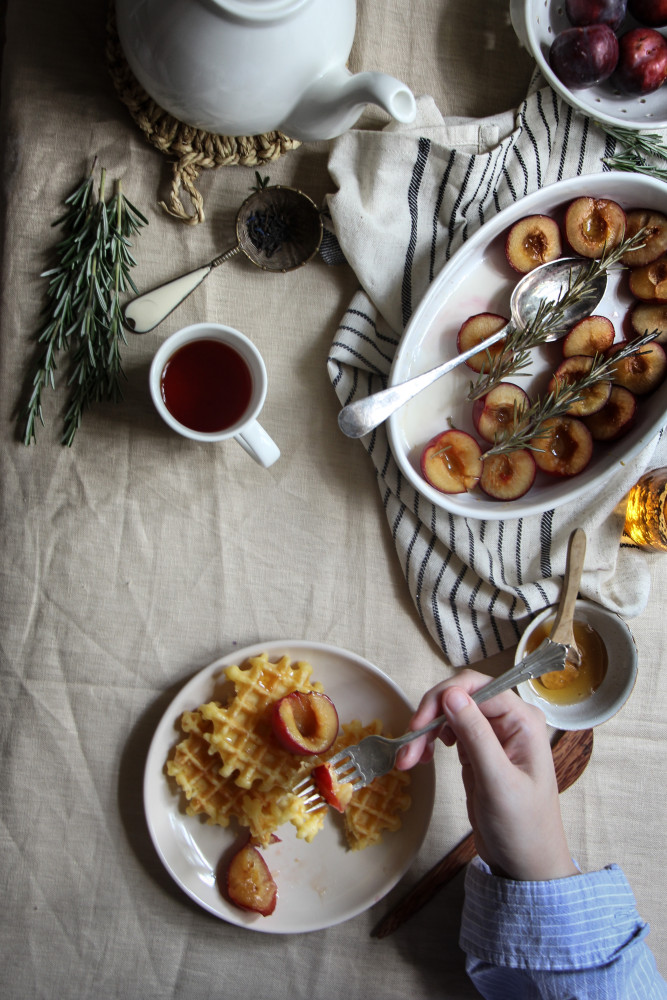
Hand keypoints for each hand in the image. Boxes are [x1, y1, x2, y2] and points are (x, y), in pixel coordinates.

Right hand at [397, 670, 577, 881]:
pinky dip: (430, 741)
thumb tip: (451, 693)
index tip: (418, 725)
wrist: (525, 865)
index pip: (477, 687)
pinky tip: (422, 757)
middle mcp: (509, 721)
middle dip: (430, 716)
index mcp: (523, 721)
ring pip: (450, 713)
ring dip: (425, 731)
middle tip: (408, 747)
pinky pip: (448, 732)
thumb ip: (476, 735)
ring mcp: (492, 735)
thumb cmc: (522, 827)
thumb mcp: (498, 782)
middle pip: (460, 696)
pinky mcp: (477, 750)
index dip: (443, 698)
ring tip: (409, 759)